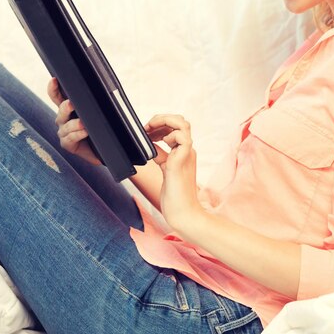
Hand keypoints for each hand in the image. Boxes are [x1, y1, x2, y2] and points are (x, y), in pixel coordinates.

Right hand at [47, 78, 100, 165]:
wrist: (104, 147)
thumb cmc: (99, 127)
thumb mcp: (96, 113)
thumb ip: (93, 102)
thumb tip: (104, 88)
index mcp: (68, 109)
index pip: (57, 97)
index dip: (53, 89)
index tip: (54, 80)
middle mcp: (63, 120)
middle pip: (61, 111)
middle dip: (65, 107)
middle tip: (71, 103)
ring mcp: (63, 132)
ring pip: (66, 126)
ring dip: (74, 124)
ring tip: (82, 123)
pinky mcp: (67, 144)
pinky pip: (70, 138)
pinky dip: (78, 134)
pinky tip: (85, 132)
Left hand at [145, 114, 202, 231]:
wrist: (184, 214)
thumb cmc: (176, 196)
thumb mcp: (165, 169)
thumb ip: (162, 156)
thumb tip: (152, 144)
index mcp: (183, 152)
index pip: (176, 127)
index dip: (161, 124)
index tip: (147, 130)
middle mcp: (187, 151)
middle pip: (181, 121)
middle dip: (162, 118)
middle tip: (147, 127)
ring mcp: (186, 155)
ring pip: (183, 124)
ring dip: (165, 121)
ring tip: (151, 128)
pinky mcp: (180, 162)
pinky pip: (182, 139)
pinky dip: (170, 135)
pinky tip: (160, 143)